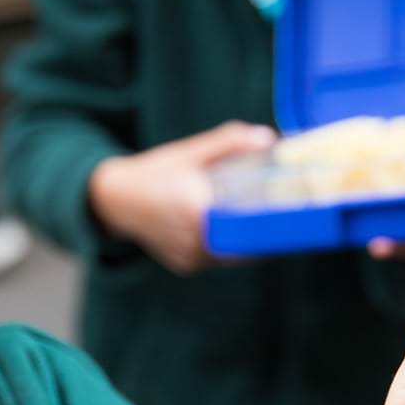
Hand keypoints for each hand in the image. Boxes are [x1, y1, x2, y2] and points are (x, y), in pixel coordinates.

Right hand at [88, 122, 275, 273]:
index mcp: (196, 207)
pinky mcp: (185, 266)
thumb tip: (268, 138)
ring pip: (231, 255)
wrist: (115, 199)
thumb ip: (229, 142)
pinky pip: (215, 259)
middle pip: (243, 242)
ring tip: (265, 226)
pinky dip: (226, 247)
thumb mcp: (190, 151)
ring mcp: (188, 256)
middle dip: (263, 233)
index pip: (245, 223)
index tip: (290, 215)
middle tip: (284, 219)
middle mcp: (192, 237)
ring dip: (246, 242)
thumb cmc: (154, 171)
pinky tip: (234, 232)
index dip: (270, 223)